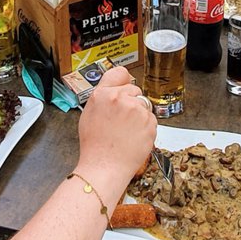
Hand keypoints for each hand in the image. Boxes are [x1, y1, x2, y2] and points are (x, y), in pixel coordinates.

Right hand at [76, 67, 156, 182]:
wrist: (105, 167)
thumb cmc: (95, 146)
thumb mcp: (89, 114)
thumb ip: (102, 97)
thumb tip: (114, 89)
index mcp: (102, 94)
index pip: (119, 73)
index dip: (123, 81)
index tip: (125, 85)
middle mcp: (120, 98)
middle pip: (134, 90)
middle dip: (131, 102)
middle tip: (122, 120)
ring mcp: (137, 110)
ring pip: (144, 105)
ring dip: (139, 115)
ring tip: (126, 131)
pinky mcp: (149, 121)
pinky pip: (151, 119)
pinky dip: (146, 127)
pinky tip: (133, 137)